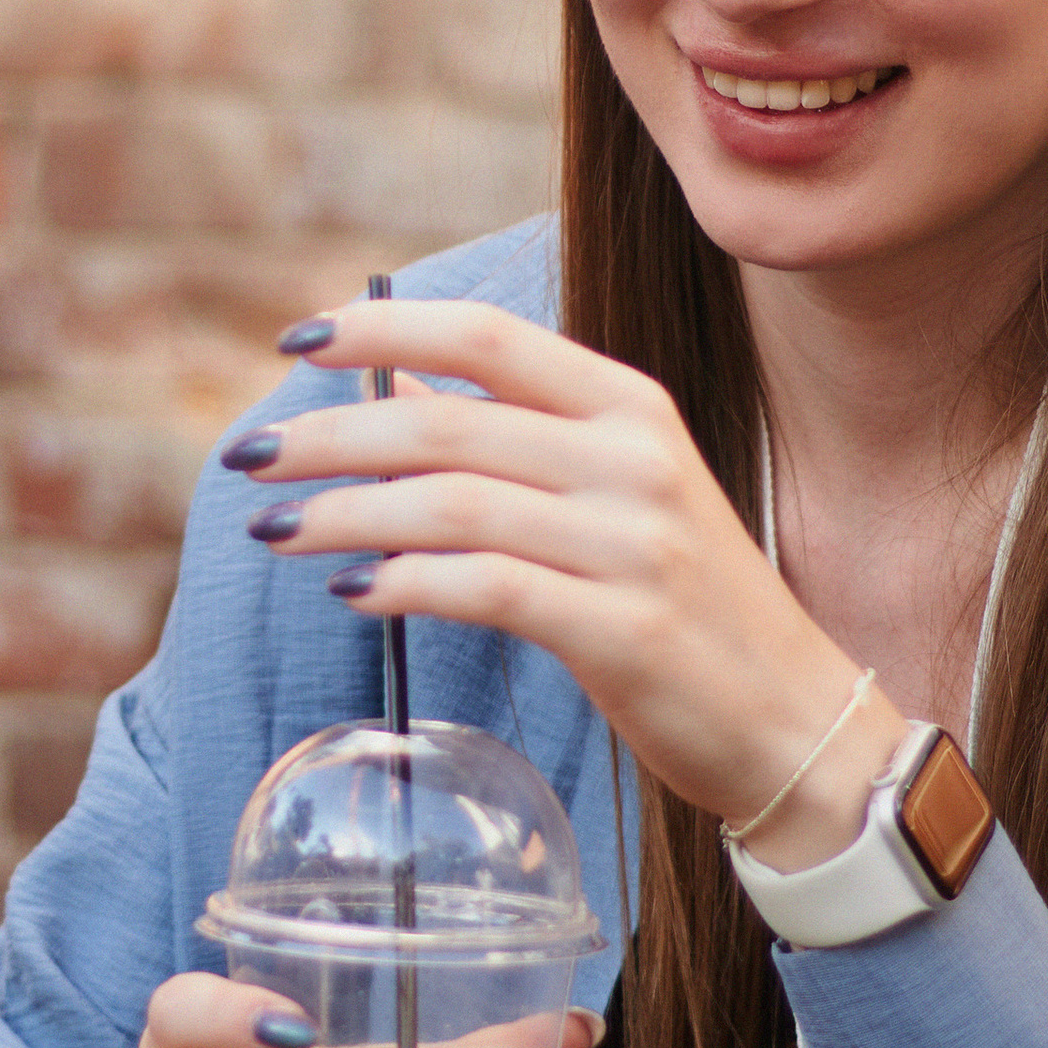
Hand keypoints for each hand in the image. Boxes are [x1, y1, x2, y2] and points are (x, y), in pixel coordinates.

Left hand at [229, 301, 910, 865]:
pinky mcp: (624, 630)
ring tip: (275, 530)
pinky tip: (354, 591)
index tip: (295, 340)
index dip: (383, 325)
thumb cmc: (689, 606)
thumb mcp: (619, 492)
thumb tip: (392, 383)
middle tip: (251, 458)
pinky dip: (404, 583)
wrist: (796, 721)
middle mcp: (634, 461)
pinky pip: (485, 589)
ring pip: (452, 504)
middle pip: (448, 422)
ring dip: (344, 512)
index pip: (489, 336)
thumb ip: (516, 436)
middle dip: (330, 435)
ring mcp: (633, 545)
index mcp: (631, 408)